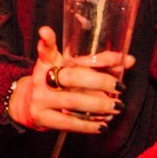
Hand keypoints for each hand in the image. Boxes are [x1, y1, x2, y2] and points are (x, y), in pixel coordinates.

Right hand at [6, 27, 132, 133]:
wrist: (27, 106)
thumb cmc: (56, 84)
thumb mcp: (70, 68)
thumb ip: (98, 63)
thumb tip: (128, 60)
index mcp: (48, 62)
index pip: (47, 49)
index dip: (46, 40)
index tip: (45, 31)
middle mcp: (42, 78)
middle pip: (72, 76)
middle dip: (99, 81)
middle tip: (119, 87)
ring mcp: (40, 98)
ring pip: (73, 101)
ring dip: (99, 105)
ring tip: (117, 106)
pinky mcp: (43, 118)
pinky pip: (69, 122)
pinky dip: (88, 125)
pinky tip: (103, 125)